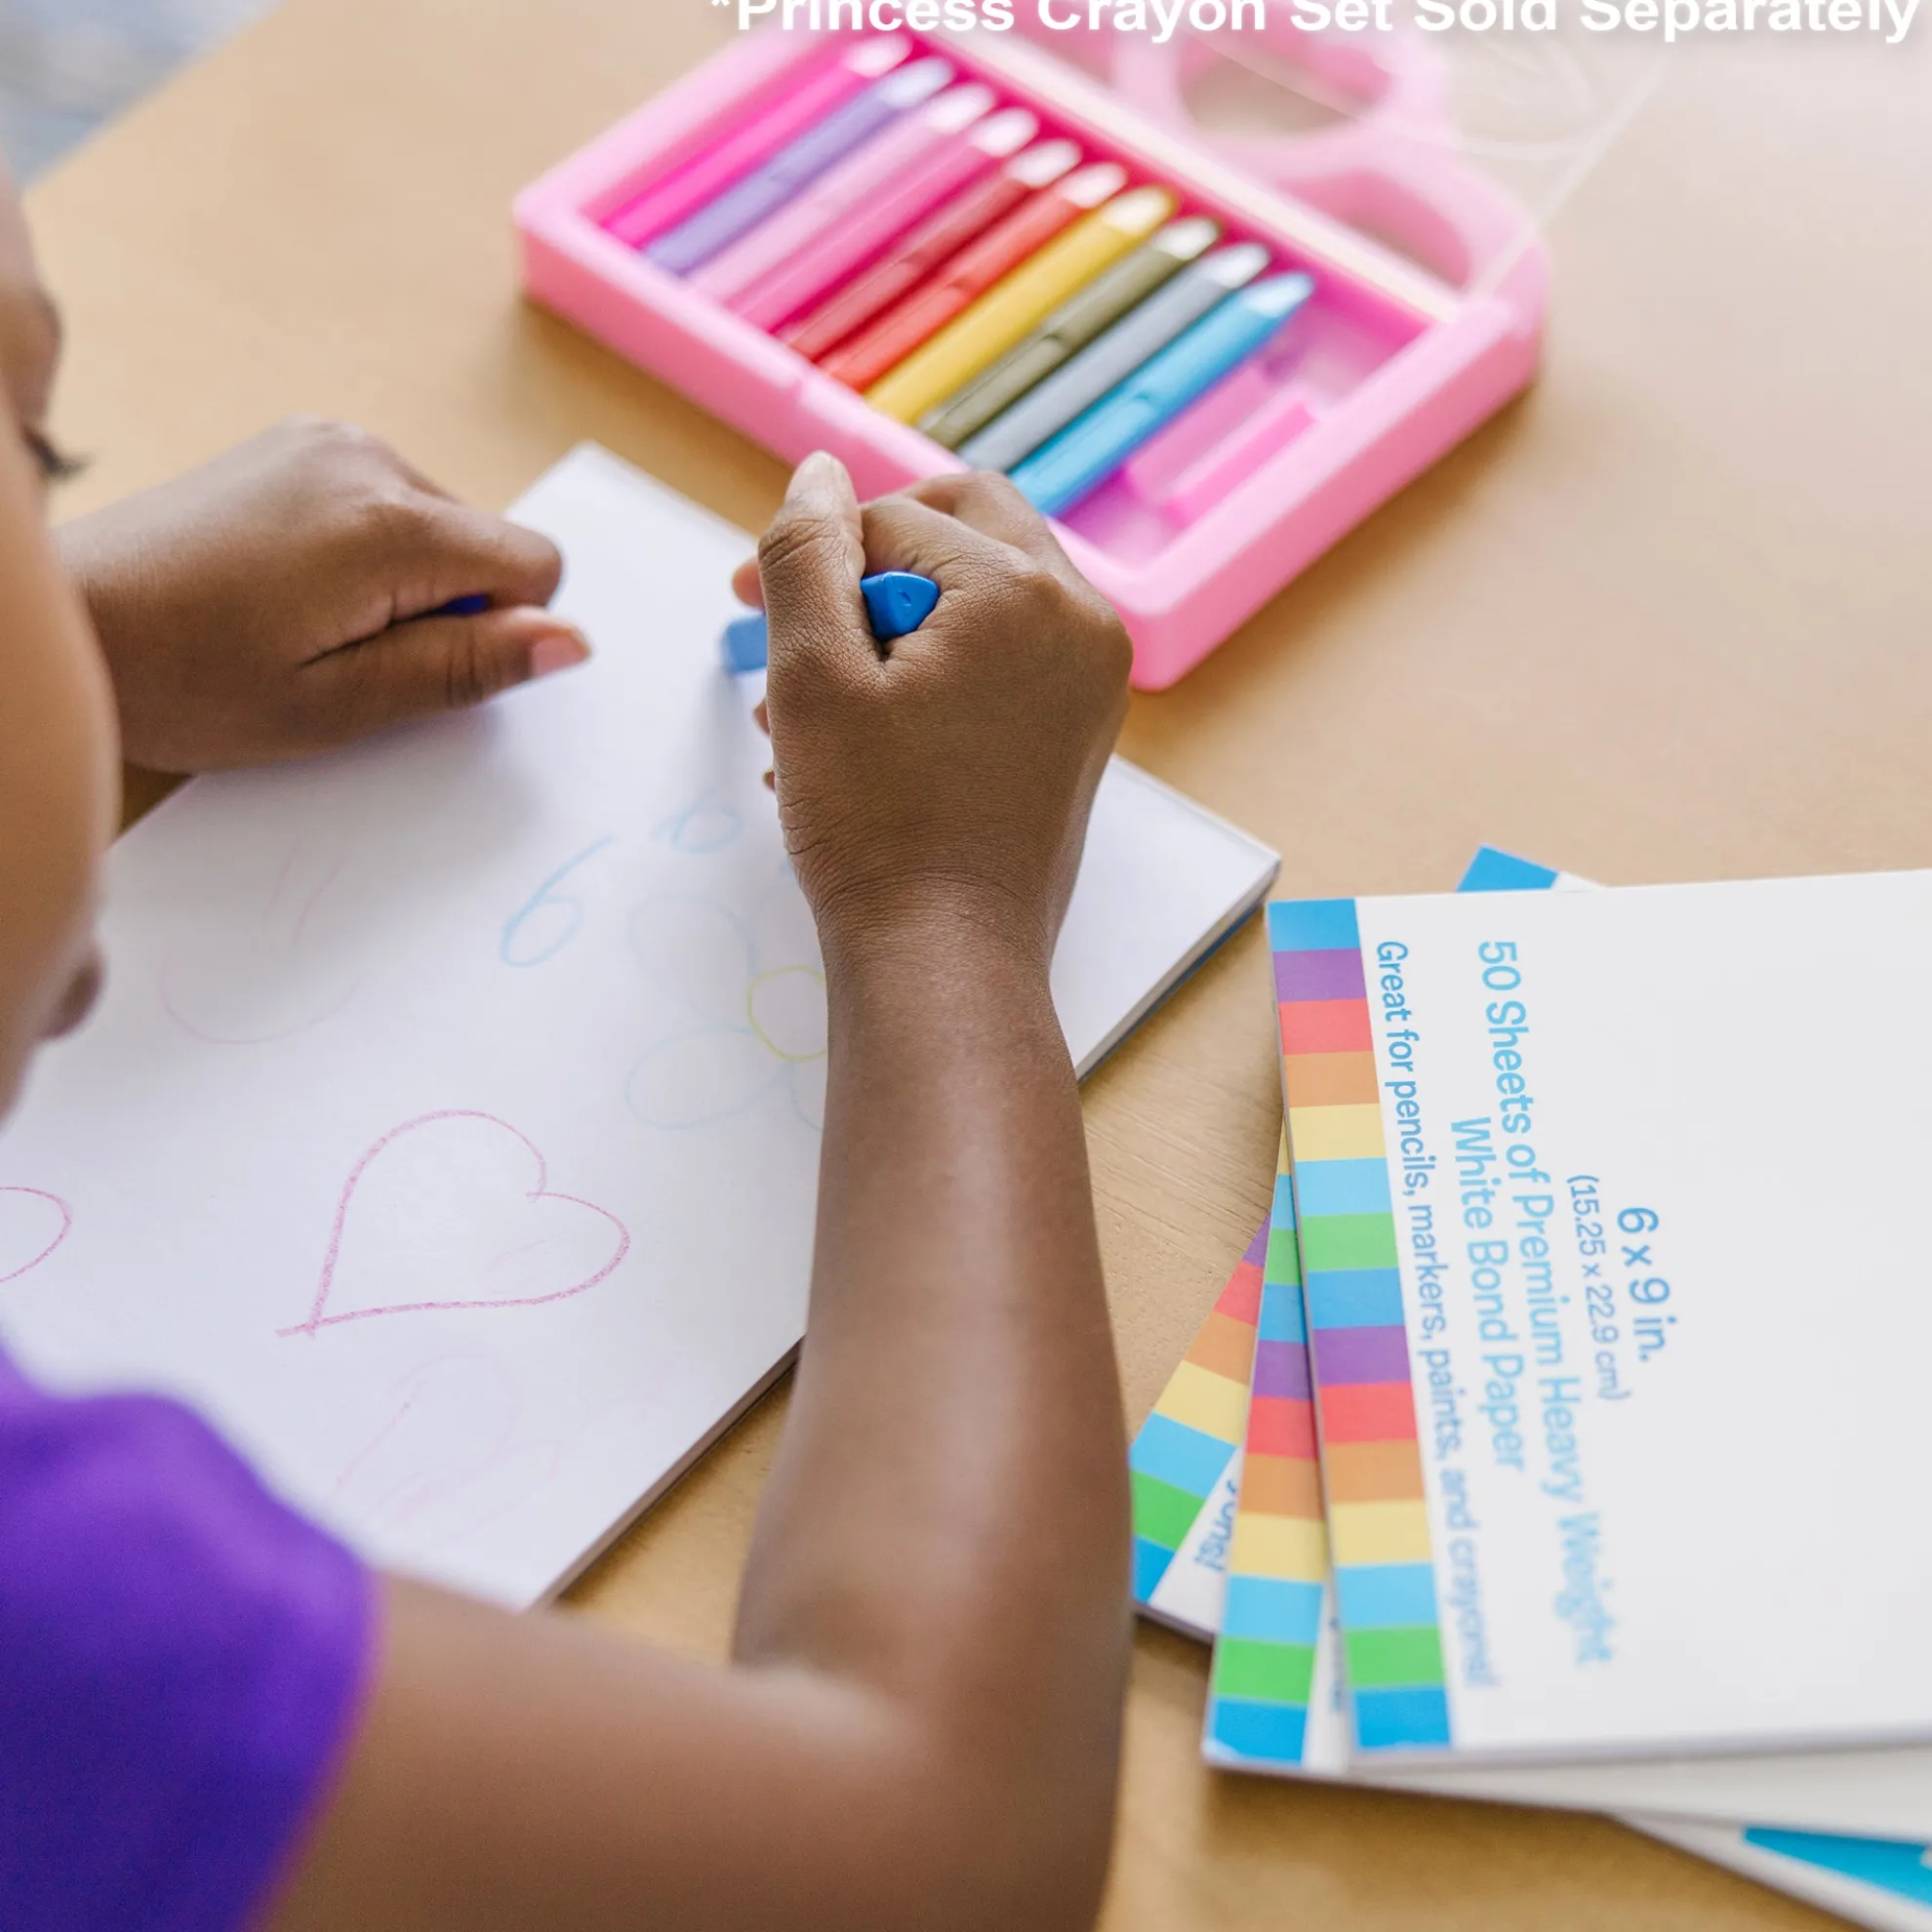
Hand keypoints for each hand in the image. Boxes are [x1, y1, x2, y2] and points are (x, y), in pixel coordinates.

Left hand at [56, 417, 588, 772]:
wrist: (68, 615)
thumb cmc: (187, 677)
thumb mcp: (341, 704)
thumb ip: (465, 668)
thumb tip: (571, 642)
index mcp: (389, 523)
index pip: (535, 565)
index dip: (499, 634)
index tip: (415, 665)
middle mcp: (366, 457)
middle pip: (484, 544)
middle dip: (444, 609)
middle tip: (342, 653)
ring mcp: (326, 440)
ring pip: (437, 526)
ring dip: (400, 584)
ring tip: (305, 620)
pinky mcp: (296, 443)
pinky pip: (384, 504)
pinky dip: (363, 553)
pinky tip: (289, 585)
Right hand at [739, 456, 1130, 971]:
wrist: (945, 959)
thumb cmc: (875, 828)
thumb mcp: (813, 676)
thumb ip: (808, 554)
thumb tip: (818, 473)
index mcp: (1022, 592)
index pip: (897, 518)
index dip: (813, 552)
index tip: (745, 604)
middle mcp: (1080, 621)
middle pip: (960, 530)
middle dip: (863, 572)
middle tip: (790, 627)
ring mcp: (1090, 679)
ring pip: (977, 597)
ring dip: (887, 630)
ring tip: (805, 708)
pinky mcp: (1079, 729)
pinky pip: (1002, 658)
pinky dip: (931, 672)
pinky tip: (861, 738)